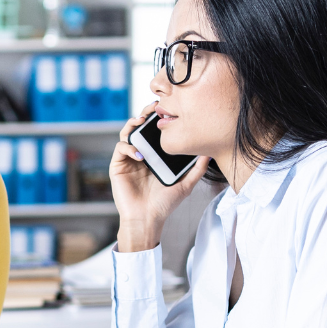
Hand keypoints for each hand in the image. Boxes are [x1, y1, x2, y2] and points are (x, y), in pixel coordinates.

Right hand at [111, 103, 209, 252]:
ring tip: (141, 122)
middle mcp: (141, 154)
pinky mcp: (118, 166)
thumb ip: (197, 169)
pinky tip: (140, 154)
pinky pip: (120, 148)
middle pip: (139, 127)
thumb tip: (209, 153)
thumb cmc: (164, 204)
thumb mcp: (185, 184)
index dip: (158, 118)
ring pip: (126, 133)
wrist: (147, 220)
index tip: (167, 109)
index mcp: (155, 155)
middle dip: (144, 114)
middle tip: (153, 108)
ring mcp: (128, 160)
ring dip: (132, 124)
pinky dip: (128, 147)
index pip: (155, 131)